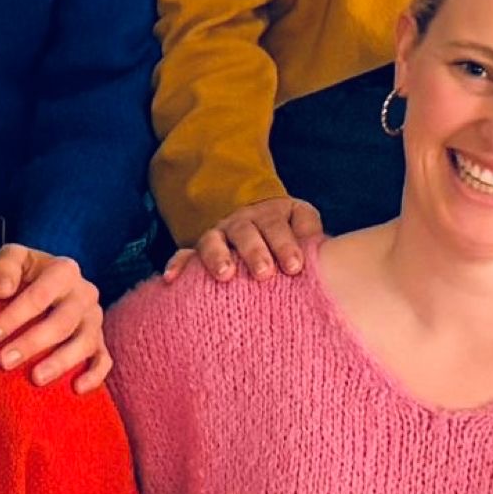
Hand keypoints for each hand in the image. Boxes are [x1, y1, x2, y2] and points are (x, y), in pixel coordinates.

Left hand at [0, 246, 108, 392]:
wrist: (50, 283)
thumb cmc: (27, 274)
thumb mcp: (15, 258)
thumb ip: (6, 266)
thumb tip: (2, 290)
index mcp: (65, 271)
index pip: (40, 295)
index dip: (14, 316)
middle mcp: (85, 293)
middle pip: (62, 322)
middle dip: (33, 343)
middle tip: (4, 361)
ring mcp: (95, 319)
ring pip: (85, 343)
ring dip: (60, 362)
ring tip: (35, 378)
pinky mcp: (101, 341)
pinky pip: (104, 360)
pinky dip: (93, 375)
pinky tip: (76, 388)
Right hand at [163, 195, 322, 283]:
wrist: (260, 222)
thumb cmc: (289, 233)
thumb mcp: (303, 223)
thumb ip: (311, 233)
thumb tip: (321, 248)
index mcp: (271, 214)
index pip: (277, 225)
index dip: (285, 244)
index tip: (295, 267)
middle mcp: (243, 222)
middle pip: (246, 231)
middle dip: (254, 251)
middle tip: (264, 273)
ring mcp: (219, 235)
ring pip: (213, 240)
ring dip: (217, 256)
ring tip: (225, 275)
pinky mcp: (199, 250)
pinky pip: (184, 254)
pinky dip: (177, 264)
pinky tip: (171, 279)